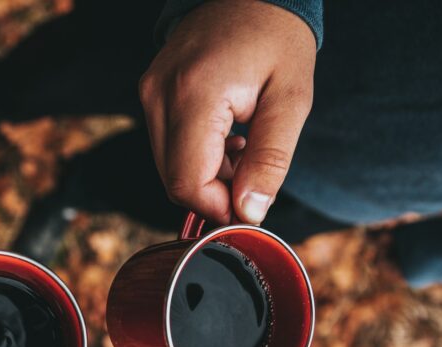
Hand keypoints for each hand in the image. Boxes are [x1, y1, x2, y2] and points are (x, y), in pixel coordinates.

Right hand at [139, 0, 315, 225]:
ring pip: (169, 168)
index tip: (251, 203)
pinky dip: (197, 156)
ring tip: (244, 148)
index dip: (219, 206)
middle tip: (253, 174)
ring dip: (208, 175)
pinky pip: (166, 146)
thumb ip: (271, 160)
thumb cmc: (277, 39)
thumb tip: (249, 212)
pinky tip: (226, 138)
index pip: (188, 182)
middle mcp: (160, 94)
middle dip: (215, 193)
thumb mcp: (291, 100)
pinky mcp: (150, 92)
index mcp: (195, 95)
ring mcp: (150, 92)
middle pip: (175, 180)